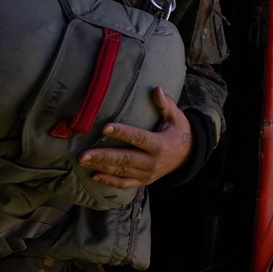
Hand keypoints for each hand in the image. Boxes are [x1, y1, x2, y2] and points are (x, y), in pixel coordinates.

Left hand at [78, 86, 192, 188]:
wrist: (190, 155)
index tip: (105, 128)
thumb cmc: (179, 131)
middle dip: (102, 156)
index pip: (138, 138)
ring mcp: (147, 174)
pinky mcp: (144, 181)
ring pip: (121, 171)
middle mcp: (153, 162)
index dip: (122, 133)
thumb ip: (166, 104)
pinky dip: (109, 181)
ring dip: (101, 167)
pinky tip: (95, 175)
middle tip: (82, 155)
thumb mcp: (176, 117)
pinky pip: (125, 183)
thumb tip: (156, 89)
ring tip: (83, 162)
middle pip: (124, 158)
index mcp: (160, 144)